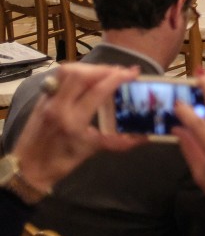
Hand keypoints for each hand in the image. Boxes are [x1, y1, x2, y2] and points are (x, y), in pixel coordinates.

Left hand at [13, 64, 145, 194]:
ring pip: (68, 71)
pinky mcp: (43, 97)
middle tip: (121, 72)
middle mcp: (58, 106)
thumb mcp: (91, 151)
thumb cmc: (60, 162)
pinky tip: (87, 76)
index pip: (98, 91)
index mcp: (72, 121)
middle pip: (82, 75)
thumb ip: (119, 142)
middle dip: (105, 69)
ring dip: (90, 68)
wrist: (28, 167)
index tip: (133, 73)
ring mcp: (48, 99)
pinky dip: (77, 71)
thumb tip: (145, 137)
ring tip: (105, 72)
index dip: (118, 78)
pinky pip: (60, 76)